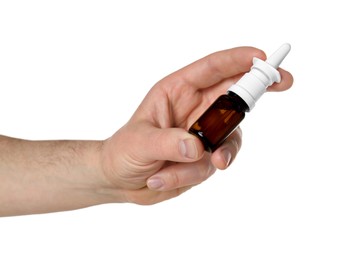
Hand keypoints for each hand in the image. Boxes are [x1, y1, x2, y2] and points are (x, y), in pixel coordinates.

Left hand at [101, 47, 293, 204]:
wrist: (122, 179)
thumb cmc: (124, 151)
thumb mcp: (138, 143)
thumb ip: (166, 142)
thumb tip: (197, 148)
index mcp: (178, 91)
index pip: (213, 69)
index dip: (239, 60)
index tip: (264, 59)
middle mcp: (196, 109)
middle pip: (236, 94)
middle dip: (260, 87)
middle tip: (284, 81)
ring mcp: (204, 134)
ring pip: (230, 138)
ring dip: (213, 156)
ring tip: (174, 172)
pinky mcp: (206, 157)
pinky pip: (215, 163)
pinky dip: (192, 175)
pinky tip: (162, 180)